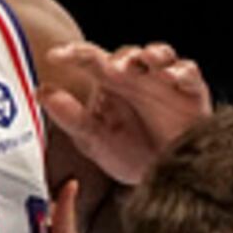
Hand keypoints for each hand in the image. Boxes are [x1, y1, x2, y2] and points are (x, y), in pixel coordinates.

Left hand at [42, 40, 210, 186]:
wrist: (166, 178)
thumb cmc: (129, 154)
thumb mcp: (94, 140)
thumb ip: (70, 117)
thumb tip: (41, 92)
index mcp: (110, 82)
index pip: (90, 60)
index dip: (73, 54)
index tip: (55, 56)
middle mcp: (137, 76)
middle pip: (129, 53)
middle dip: (123, 56)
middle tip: (114, 66)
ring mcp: (165, 81)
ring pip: (161, 54)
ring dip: (154, 53)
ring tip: (147, 60)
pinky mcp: (192, 92)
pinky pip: (190, 73)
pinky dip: (183, 71)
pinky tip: (173, 77)